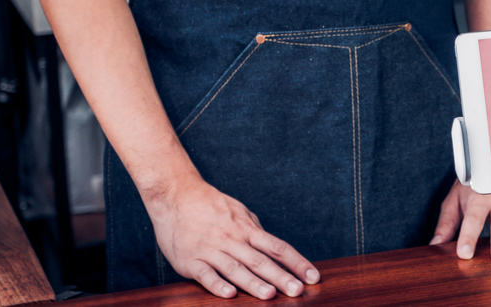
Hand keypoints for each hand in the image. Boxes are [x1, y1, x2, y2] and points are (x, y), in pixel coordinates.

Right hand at [146, 178, 318, 299]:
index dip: (297, 263)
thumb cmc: (211, 206)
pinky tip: (230, 294)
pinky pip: (206, 274)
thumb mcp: (239, 213)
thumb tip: (274, 249)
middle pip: (261, 260)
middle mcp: (232, 239)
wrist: (176, 195)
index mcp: (247, 229)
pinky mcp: (191, 259)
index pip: (278, 247)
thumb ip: (255, 231)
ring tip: (269, 296)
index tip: (314, 277)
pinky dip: (217, 284)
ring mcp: (211, 249)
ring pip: (236, 268)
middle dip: (281, 277)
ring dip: (253, 283)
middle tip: (297, 292)